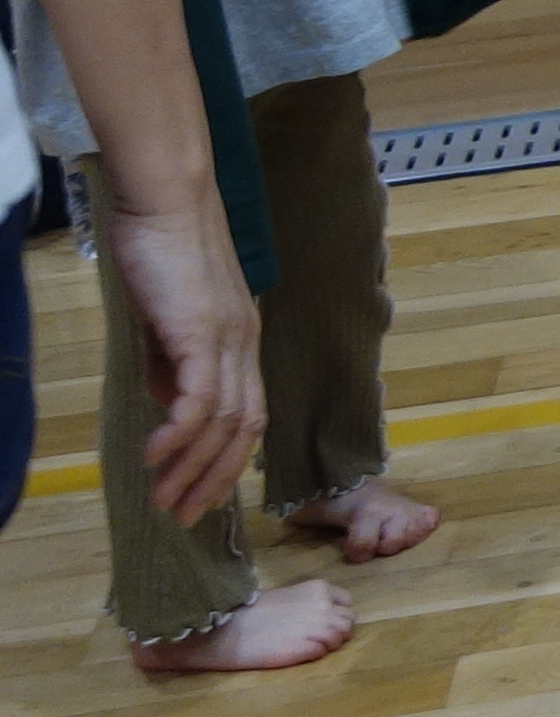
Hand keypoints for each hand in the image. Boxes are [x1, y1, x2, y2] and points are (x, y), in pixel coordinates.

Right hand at [97, 185, 263, 526]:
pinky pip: (199, 396)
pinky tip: (155, 457)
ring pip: (223, 422)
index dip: (227, 462)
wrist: (167, 199)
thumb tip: (169, 404)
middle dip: (214, 481)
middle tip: (183, 517)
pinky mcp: (201, 330)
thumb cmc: (162, 251)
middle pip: (244, 431)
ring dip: (193, 468)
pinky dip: (179, 433)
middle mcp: (245, 344)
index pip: (248, 416)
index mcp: (242, 342)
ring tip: (164, 501)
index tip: (200, 496)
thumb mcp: (167, 319)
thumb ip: (173, 361)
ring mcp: (228, 338)